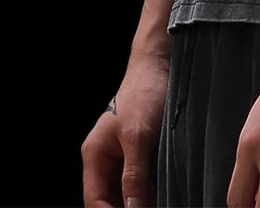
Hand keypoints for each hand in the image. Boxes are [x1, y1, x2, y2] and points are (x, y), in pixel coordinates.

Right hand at [82, 52, 171, 207]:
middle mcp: (105, 158)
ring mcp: (122, 155)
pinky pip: (142, 181)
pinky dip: (151, 190)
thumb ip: (133, 177)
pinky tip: (164, 195)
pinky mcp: (140, 152)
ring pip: (128, 192)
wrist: (161, 65)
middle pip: (111, 199)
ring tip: (162, 202)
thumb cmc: (145, 93)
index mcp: (94, 155)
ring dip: (142, 201)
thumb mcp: (138, 138)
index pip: (95, 201)